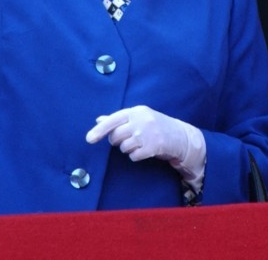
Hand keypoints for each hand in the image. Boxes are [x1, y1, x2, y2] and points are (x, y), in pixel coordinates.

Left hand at [86, 105, 204, 175]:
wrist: (179, 135)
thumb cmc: (154, 125)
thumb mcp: (138, 117)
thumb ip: (118, 119)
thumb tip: (98, 119)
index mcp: (136, 111)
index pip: (113, 120)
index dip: (99, 130)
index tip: (88, 139)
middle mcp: (141, 120)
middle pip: (116, 136)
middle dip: (117, 140)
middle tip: (128, 138)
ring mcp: (148, 134)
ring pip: (123, 147)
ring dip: (128, 148)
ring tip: (140, 143)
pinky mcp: (153, 147)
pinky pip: (133, 156)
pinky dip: (136, 156)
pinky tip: (145, 150)